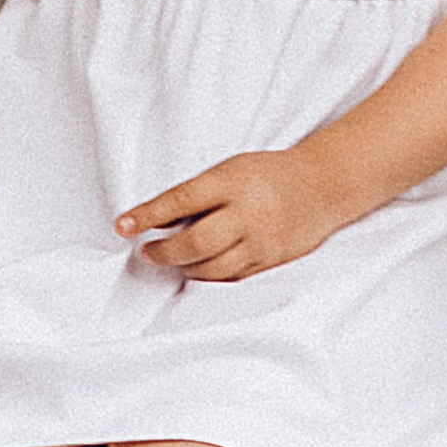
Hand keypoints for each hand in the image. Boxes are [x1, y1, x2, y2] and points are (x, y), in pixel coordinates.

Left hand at [117, 148, 347, 281]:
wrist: (323, 186)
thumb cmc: (269, 174)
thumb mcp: (232, 169)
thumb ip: (200, 193)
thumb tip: (159, 219)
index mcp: (232, 182)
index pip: (181, 200)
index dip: (148, 215)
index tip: (123, 225)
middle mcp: (246, 213)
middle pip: (194, 242)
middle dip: (163, 252)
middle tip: (147, 251)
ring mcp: (260, 240)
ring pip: (212, 267)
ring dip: (184, 267)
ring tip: (172, 261)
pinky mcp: (270, 260)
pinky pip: (232, 277)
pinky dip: (210, 276)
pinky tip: (198, 270)